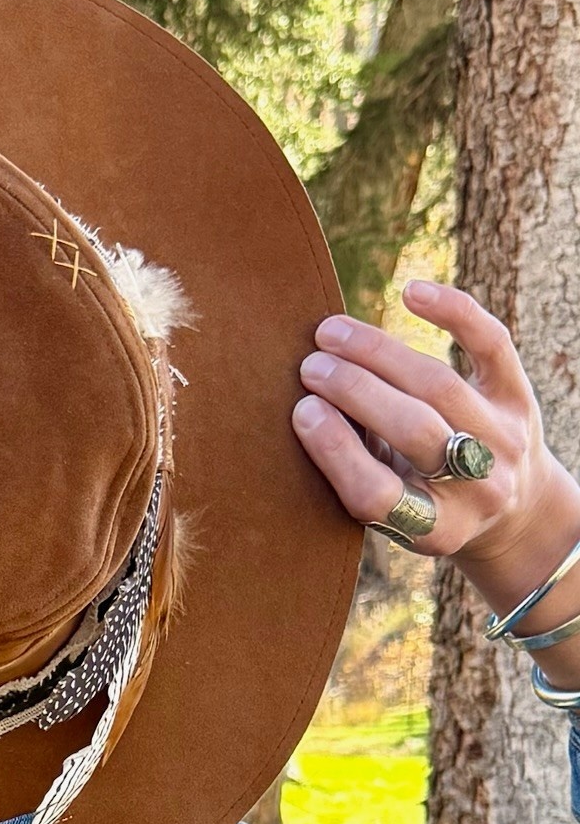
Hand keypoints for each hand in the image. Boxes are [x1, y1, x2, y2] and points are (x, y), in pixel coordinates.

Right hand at [291, 282, 579, 580]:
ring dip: (377, 352)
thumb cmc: (427, 503)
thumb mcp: (392, 511)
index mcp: (436, 531)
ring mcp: (506, 439)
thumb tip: (308, 404)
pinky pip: (491, 343)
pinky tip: (409, 292)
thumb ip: (355, 467)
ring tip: (330, 334)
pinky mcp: (521, 396)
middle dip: (355, 391)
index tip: (301, 412)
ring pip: (438, 383)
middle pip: (413, 429)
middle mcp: (479, 488)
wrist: (514, 510)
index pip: (378, 492)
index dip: (336, 450)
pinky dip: (452, 311)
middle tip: (309, 366)